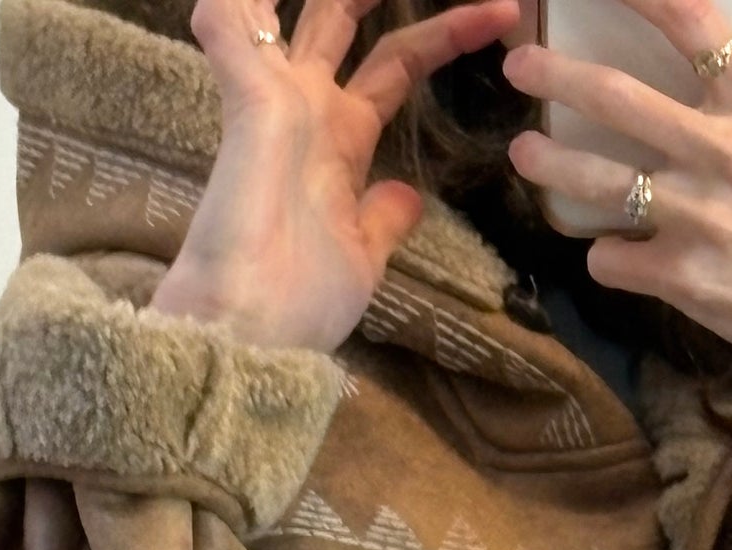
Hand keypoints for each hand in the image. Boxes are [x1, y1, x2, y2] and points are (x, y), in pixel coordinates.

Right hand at [152, 0, 521, 349]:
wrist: (254, 334)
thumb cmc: (301, 305)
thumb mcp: (363, 257)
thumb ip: (382, 219)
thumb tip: (407, 196)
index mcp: (339, 142)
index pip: (397, 65)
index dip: (444, 35)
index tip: (500, 15)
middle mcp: (305, 110)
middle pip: (345, 19)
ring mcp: (275, 101)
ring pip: (284, 9)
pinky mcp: (250, 100)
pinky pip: (231, 26)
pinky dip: (232, 8)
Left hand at [500, 0, 731, 434]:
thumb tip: (699, 58)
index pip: (692, 24)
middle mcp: (724, 152)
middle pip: (618, 97)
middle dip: (556, 77)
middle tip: (518, 68)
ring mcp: (699, 216)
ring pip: (597, 180)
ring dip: (548, 164)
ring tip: (524, 154)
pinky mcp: (683, 276)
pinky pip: (612, 257)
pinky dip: (605, 255)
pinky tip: (615, 254)